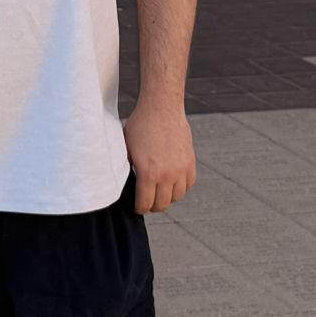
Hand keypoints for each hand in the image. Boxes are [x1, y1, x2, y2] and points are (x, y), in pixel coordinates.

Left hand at [124, 98, 196, 212]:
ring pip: (177, 196)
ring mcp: (181, 169)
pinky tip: (172, 182)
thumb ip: (127, 167)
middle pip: (162, 204)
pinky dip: (181, 187)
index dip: (139, 208)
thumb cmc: (140, 125)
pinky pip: (189, 184)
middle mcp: (167, 175)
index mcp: (148, 173)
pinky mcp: (190, 162)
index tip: (136, 207)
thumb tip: (125, 182)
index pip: (145, 204)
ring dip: (168, 197)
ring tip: (159, 192)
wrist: (162, 108)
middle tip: (147, 202)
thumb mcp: (126, 147)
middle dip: (152, 206)